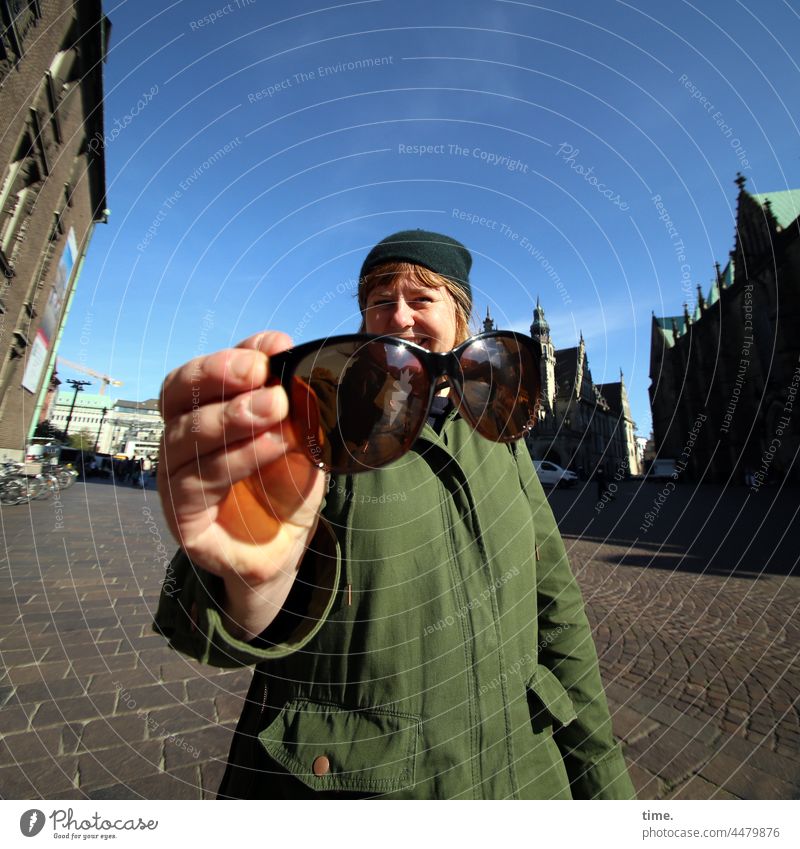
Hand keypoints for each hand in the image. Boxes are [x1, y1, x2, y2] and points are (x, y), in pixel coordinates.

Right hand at [157, 331, 325, 635]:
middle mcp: (180, 440)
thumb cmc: (282, 484)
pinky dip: (239, 457)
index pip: (203, 374)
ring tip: (276, 405)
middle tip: (260, 370)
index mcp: (201, 412)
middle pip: (178, 395)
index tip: (276, 347)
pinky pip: (200, 480)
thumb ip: (290, 400)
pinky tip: (272, 445)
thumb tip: (290, 352)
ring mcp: (175, 477)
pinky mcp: (182, 516)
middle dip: (218, 374)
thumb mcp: (295, 435)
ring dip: (232, 417)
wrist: (283, 548)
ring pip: (187, 436)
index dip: (235, 354)